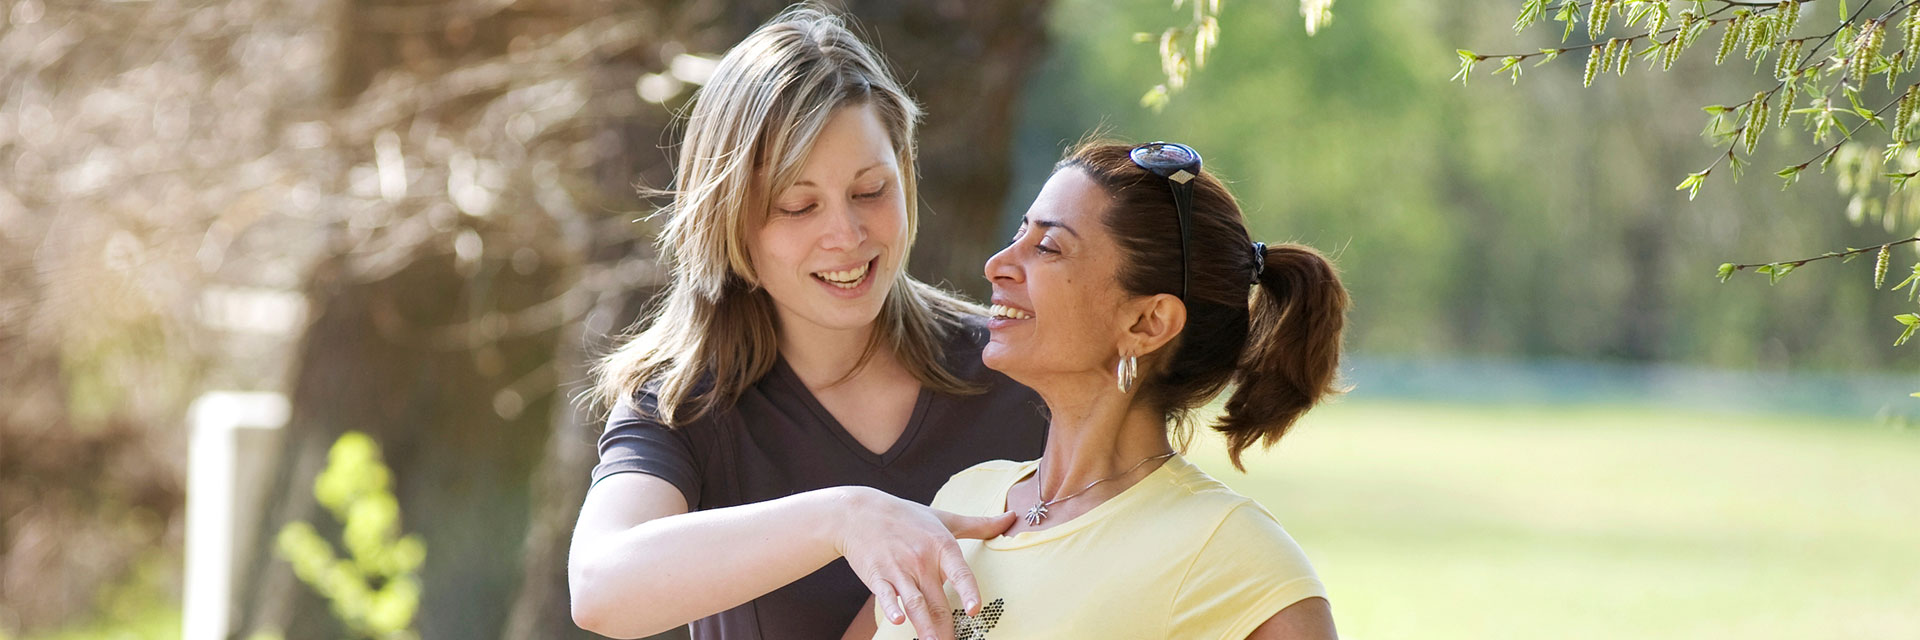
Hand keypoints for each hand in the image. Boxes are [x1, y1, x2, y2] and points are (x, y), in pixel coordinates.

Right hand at [831, 487, 1015, 639]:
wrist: (859, 513)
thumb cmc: (906, 516)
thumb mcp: (944, 518)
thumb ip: (979, 524)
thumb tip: (1011, 518)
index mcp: (941, 546)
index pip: (959, 572)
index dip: (968, 591)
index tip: (975, 610)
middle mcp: (921, 559)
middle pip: (937, 600)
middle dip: (947, 627)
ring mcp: (898, 569)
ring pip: (915, 604)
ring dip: (924, 627)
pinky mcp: (878, 577)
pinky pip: (887, 596)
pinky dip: (892, 609)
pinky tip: (898, 621)